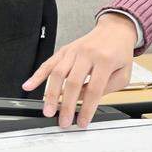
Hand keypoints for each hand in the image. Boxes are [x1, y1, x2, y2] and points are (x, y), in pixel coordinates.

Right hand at [21, 13, 137, 127]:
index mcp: (106, 60)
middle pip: (73, 82)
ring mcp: (74, 51)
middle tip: (63, 120)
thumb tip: (83, 99)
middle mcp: (88, 54)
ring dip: (51, 94)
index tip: (82, 122)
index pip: (94, 89)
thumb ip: (106, 88)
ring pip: (58, 73)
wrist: (116, 29)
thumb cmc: (120, 53)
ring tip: (48, 110)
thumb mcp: (123, 73)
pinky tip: (28, 86)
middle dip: (67, 105)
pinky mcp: (65, 49)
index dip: (87, 108)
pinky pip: (49, 63)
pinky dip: (37, 75)